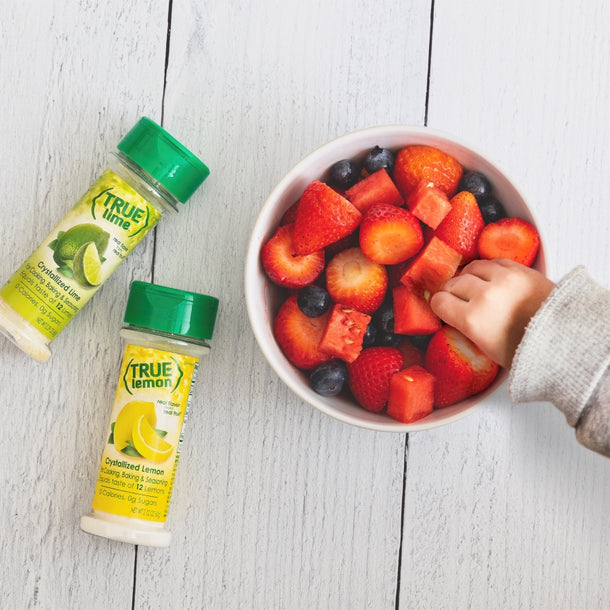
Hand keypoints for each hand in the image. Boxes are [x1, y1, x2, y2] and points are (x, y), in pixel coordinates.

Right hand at [430, 258, 554, 367]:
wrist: (564, 339)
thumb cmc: (528, 350)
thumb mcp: (487, 349)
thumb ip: (467, 329)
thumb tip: (455, 316)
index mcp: (472, 320)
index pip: (439, 302)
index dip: (439, 305)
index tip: (442, 308)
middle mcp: (484, 296)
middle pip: (452, 283)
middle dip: (451, 291)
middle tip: (455, 298)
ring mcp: (502, 279)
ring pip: (471, 268)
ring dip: (468, 277)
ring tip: (472, 286)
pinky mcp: (518, 269)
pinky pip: (492, 261)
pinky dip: (487, 269)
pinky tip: (489, 278)